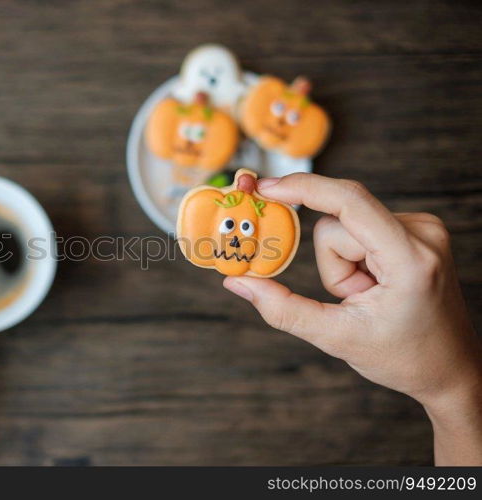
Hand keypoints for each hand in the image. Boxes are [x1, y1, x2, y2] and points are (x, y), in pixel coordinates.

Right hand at [223, 173, 481, 464]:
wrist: (450, 368)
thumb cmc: (403, 357)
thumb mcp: (336, 338)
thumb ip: (283, 309)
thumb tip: (238, 283)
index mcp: (410, 258)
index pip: (350, 202)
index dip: (304, 188)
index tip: (266, 188)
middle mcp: (422, 232)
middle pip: (338, 224)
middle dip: (332, 264)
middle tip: (354, 298)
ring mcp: (421, 228)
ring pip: (345, 226)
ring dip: (343, 263)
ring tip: (367, 296)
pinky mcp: (415, 229)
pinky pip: (359, 229)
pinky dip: (355, 257)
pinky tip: (375, 285)